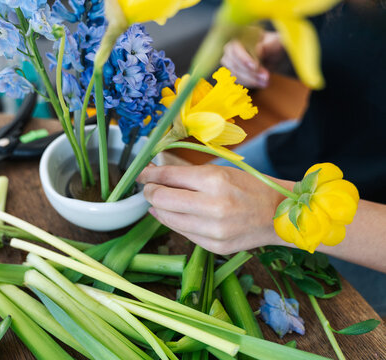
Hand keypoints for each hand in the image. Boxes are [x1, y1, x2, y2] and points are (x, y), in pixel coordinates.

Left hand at [137, 164, 289, 253]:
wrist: (278, 215)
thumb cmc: (248, 187)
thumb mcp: (219, 171)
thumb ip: (186, 175)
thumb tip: (153, 175)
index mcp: (215, 181)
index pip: (168, 177)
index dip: (149, 175)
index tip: (142, 174)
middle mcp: (213, 206)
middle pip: (161, 199)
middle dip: (150, 192)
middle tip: (149, 187)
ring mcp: (213, 230)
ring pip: (167, 218)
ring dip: (158, 208)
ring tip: (160, 200)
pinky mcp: (214, 246)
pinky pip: (182, 233)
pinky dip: (173, 221)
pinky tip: (174, 214)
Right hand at [220, 32, 283, 88]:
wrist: (273, 54)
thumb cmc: (274, 45)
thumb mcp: (276, 43)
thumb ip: (268, 45)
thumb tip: (258, 50)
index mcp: (240, 35)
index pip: (234, 48)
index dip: (243, 59)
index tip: (255, 67)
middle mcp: (231, 48)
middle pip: (232, 63)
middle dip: (249, 72)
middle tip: (266, 77)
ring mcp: (229, 60)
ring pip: (233, 73)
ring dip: (250, 80)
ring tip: (266, 81)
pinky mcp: (232, 72)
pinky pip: (236, 80)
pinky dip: (248, 83)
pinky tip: (260, 83)